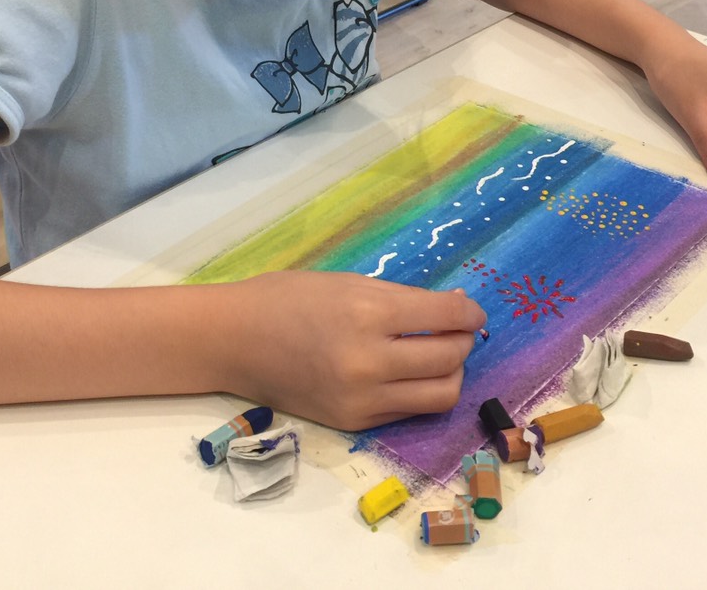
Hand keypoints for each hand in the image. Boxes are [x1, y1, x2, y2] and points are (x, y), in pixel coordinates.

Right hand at [222, 272, 484, 430]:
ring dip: (450, 372)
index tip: (471, 311)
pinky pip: (409, 410)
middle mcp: (369, 362)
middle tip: (455, 330)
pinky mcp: (354, 423)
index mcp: (368, 314)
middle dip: (463, 341)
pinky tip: (407, 372)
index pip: (446, 318)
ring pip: (440, 394)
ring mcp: (362, 399)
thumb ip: (404, 299)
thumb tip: (457, 308)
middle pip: (450, 358)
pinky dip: (419, 390)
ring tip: (437, 355)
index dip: (469, 313)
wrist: (235, 340)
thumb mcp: (349, 283)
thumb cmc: (288, 299)